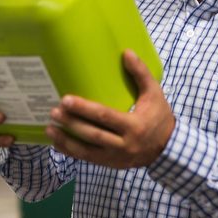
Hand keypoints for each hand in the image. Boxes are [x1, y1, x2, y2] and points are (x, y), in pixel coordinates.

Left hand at [47, 49, 174, 168]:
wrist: (167, 149)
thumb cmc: (160, 117)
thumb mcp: (155, 94)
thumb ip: (141, 74)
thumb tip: (126, 53)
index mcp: (134, 126)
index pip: (105, 116)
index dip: (84, 109)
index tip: (66, 100)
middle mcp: (124, 145)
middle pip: (92, 134)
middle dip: (71, 124)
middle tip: (54, 111)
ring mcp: (116, 158)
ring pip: (86, 151)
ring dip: (66, 140)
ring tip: (50, 128)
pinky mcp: (110, 164)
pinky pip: (87, 159)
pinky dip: (71, 151)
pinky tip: (57, 143)